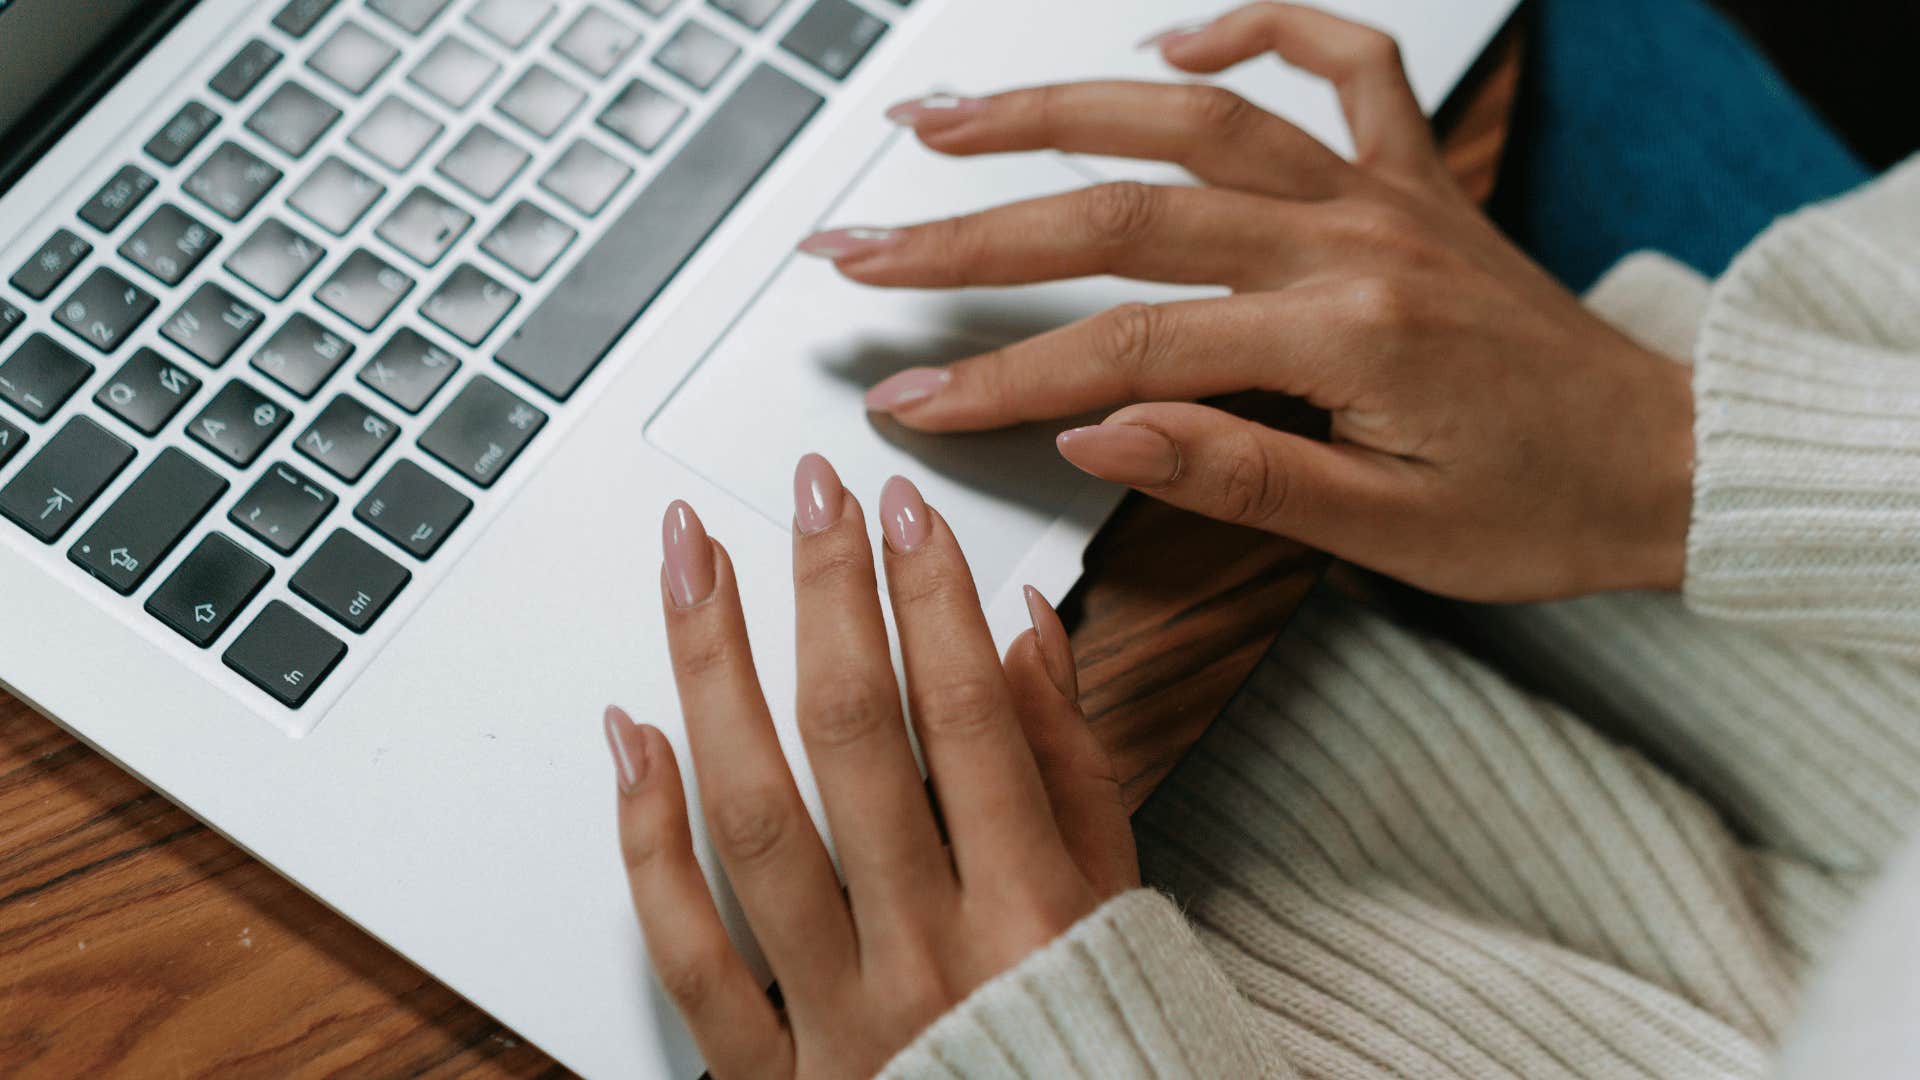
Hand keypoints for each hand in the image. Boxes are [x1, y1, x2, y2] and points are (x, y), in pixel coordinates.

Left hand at [604, 457, 1138, 1077]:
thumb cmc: (1084, 1033)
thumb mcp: (1112, 900)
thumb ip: (1070, 765)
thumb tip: (1021, 629)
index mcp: (1032, 912)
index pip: (965, 714)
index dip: (929, 595)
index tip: (900, 510)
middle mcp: (929, 958)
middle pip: (850, 738)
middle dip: (825, 593)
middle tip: (806, 496)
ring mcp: (838, 1014)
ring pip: (755, 818)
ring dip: (714, 673)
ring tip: (693, 569)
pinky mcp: (771, 1073)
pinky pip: (688, 950)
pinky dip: (647, 840)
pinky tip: (634, 737)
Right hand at [802, 3, 1695, 602]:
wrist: (1668, 458)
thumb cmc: (1540, 508)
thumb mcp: (1384, 533)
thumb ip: (1233, 471)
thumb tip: (1095, 430)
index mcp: (1344, 334)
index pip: (1125, 347)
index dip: (998, 375)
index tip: (904, 392)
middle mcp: (1353, 238)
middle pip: (1124, 212)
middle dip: (974, 229)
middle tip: (863, 241)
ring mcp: (1380, 190)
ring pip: (1195, 116)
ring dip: (1059, 110)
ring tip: (946, 119)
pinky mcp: (1409, 176)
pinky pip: (1340, 60)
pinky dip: (1259, 26)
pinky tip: (1178, 32)